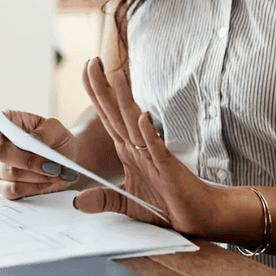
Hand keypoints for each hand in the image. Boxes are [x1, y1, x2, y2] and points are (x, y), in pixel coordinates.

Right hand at [0, 110, 78, 199]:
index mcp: (8, 123)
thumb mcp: (58, 130)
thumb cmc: (57, 141)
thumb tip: (32, 140)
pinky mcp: (2, 187)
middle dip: (28, 160)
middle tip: (52, 166)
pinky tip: (48, 182)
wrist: (66, 164)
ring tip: (56, 172)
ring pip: (10, 173)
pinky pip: (13, 190)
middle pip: (0, 152)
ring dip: (37, 174)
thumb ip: (46, 132)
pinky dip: (34, 187)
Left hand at [75, 58, 220, 235]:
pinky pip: (156, 149)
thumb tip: (78, 201)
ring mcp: (154, 156)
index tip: (85, 69)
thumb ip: (105, 198)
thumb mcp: (128, 203)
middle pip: (116, 114)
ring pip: (134, 124)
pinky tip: (143, 118)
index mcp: (129, 151)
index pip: (107, 117)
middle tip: (91, 61)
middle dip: (102, 88)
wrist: (197, 214)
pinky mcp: (168, 168)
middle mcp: (138, 148)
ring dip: (125, 101)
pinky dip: (149, 133)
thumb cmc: (167, 205)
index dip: (96, 94)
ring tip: (117, 76)